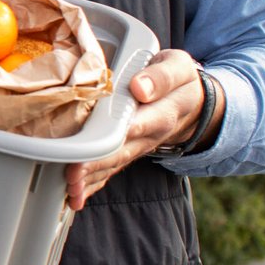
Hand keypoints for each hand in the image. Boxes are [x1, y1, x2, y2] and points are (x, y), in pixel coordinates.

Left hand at [64, 49, 221, 209]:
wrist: (194, 104)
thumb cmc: (179, 80)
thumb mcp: (178, 68)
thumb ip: (161, 77)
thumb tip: (139, 88)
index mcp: (162, 112)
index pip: (136, 125)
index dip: (113, 137)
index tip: (93, 145)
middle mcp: (149, 135)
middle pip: (119, 153)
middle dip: (95, 166)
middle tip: (71, 176)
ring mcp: (138, 147)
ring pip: (113, 166)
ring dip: (92, 181)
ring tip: (70, 191)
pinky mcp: (129, 152)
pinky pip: (111, 170)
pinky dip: (93, 184)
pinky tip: (75, 196)